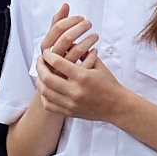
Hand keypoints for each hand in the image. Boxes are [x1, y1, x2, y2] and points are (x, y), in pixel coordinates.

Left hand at [33, 9, 126, 123]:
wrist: (117, 105)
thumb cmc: (108, 83)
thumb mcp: (98, 65)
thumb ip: (82, 54)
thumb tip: (67, 43)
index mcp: (83, 77)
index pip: (58, 63)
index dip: (48, 55)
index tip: (46, 52)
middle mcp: (75, 91)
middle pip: (47, 78)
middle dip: (40, 67)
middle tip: (40, 60)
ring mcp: (71, 103)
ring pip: (45, 91)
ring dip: (39, 80)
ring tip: (40, 73)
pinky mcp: (69, 112)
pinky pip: (48, 105)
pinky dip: (43, 96)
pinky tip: (45, 88)